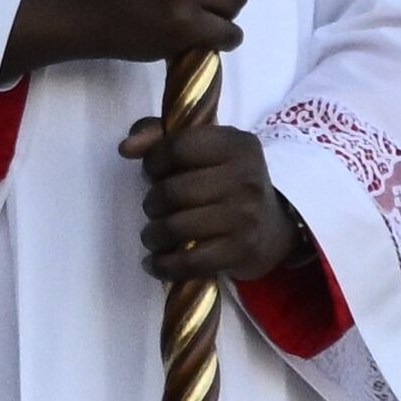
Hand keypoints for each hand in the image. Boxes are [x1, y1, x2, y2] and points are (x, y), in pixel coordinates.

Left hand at [126, 115, 306, 283]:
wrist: (273, 226)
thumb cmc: (225, 180)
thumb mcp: (203, 147)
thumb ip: (158, 135)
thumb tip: (126, 148)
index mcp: (236, 145)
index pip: (177, 149)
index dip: (153, 161)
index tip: (153, 172)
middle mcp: (246, 178)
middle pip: (172, 191)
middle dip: (152, 202)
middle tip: (154, 208)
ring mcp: (246, 216)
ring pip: (176, 226)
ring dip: (153, 234)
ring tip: (153, 235)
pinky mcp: (242, 251)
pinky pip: (190, 261)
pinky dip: (164, 265)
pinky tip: (154, 263)